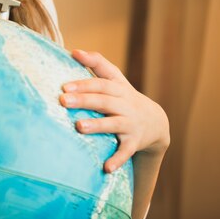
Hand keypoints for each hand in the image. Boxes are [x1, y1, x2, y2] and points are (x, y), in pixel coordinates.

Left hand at [59, 50, 169, 172]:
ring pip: (114, 124)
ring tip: (79, 127)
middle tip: (63, 101)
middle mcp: (125, 105)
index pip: (100, 83)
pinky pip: (126, 152)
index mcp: (118, 88)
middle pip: (104, 101)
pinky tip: (106, 167)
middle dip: (84, 100)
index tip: (65, 86)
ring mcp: (130, 124)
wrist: (156, 122)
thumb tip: (73, 50)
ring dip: (97, 126)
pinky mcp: (134, 142)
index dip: (83, 84)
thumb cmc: (123, 96)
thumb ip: (96, 63)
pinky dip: (117, 159)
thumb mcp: (115, 78)